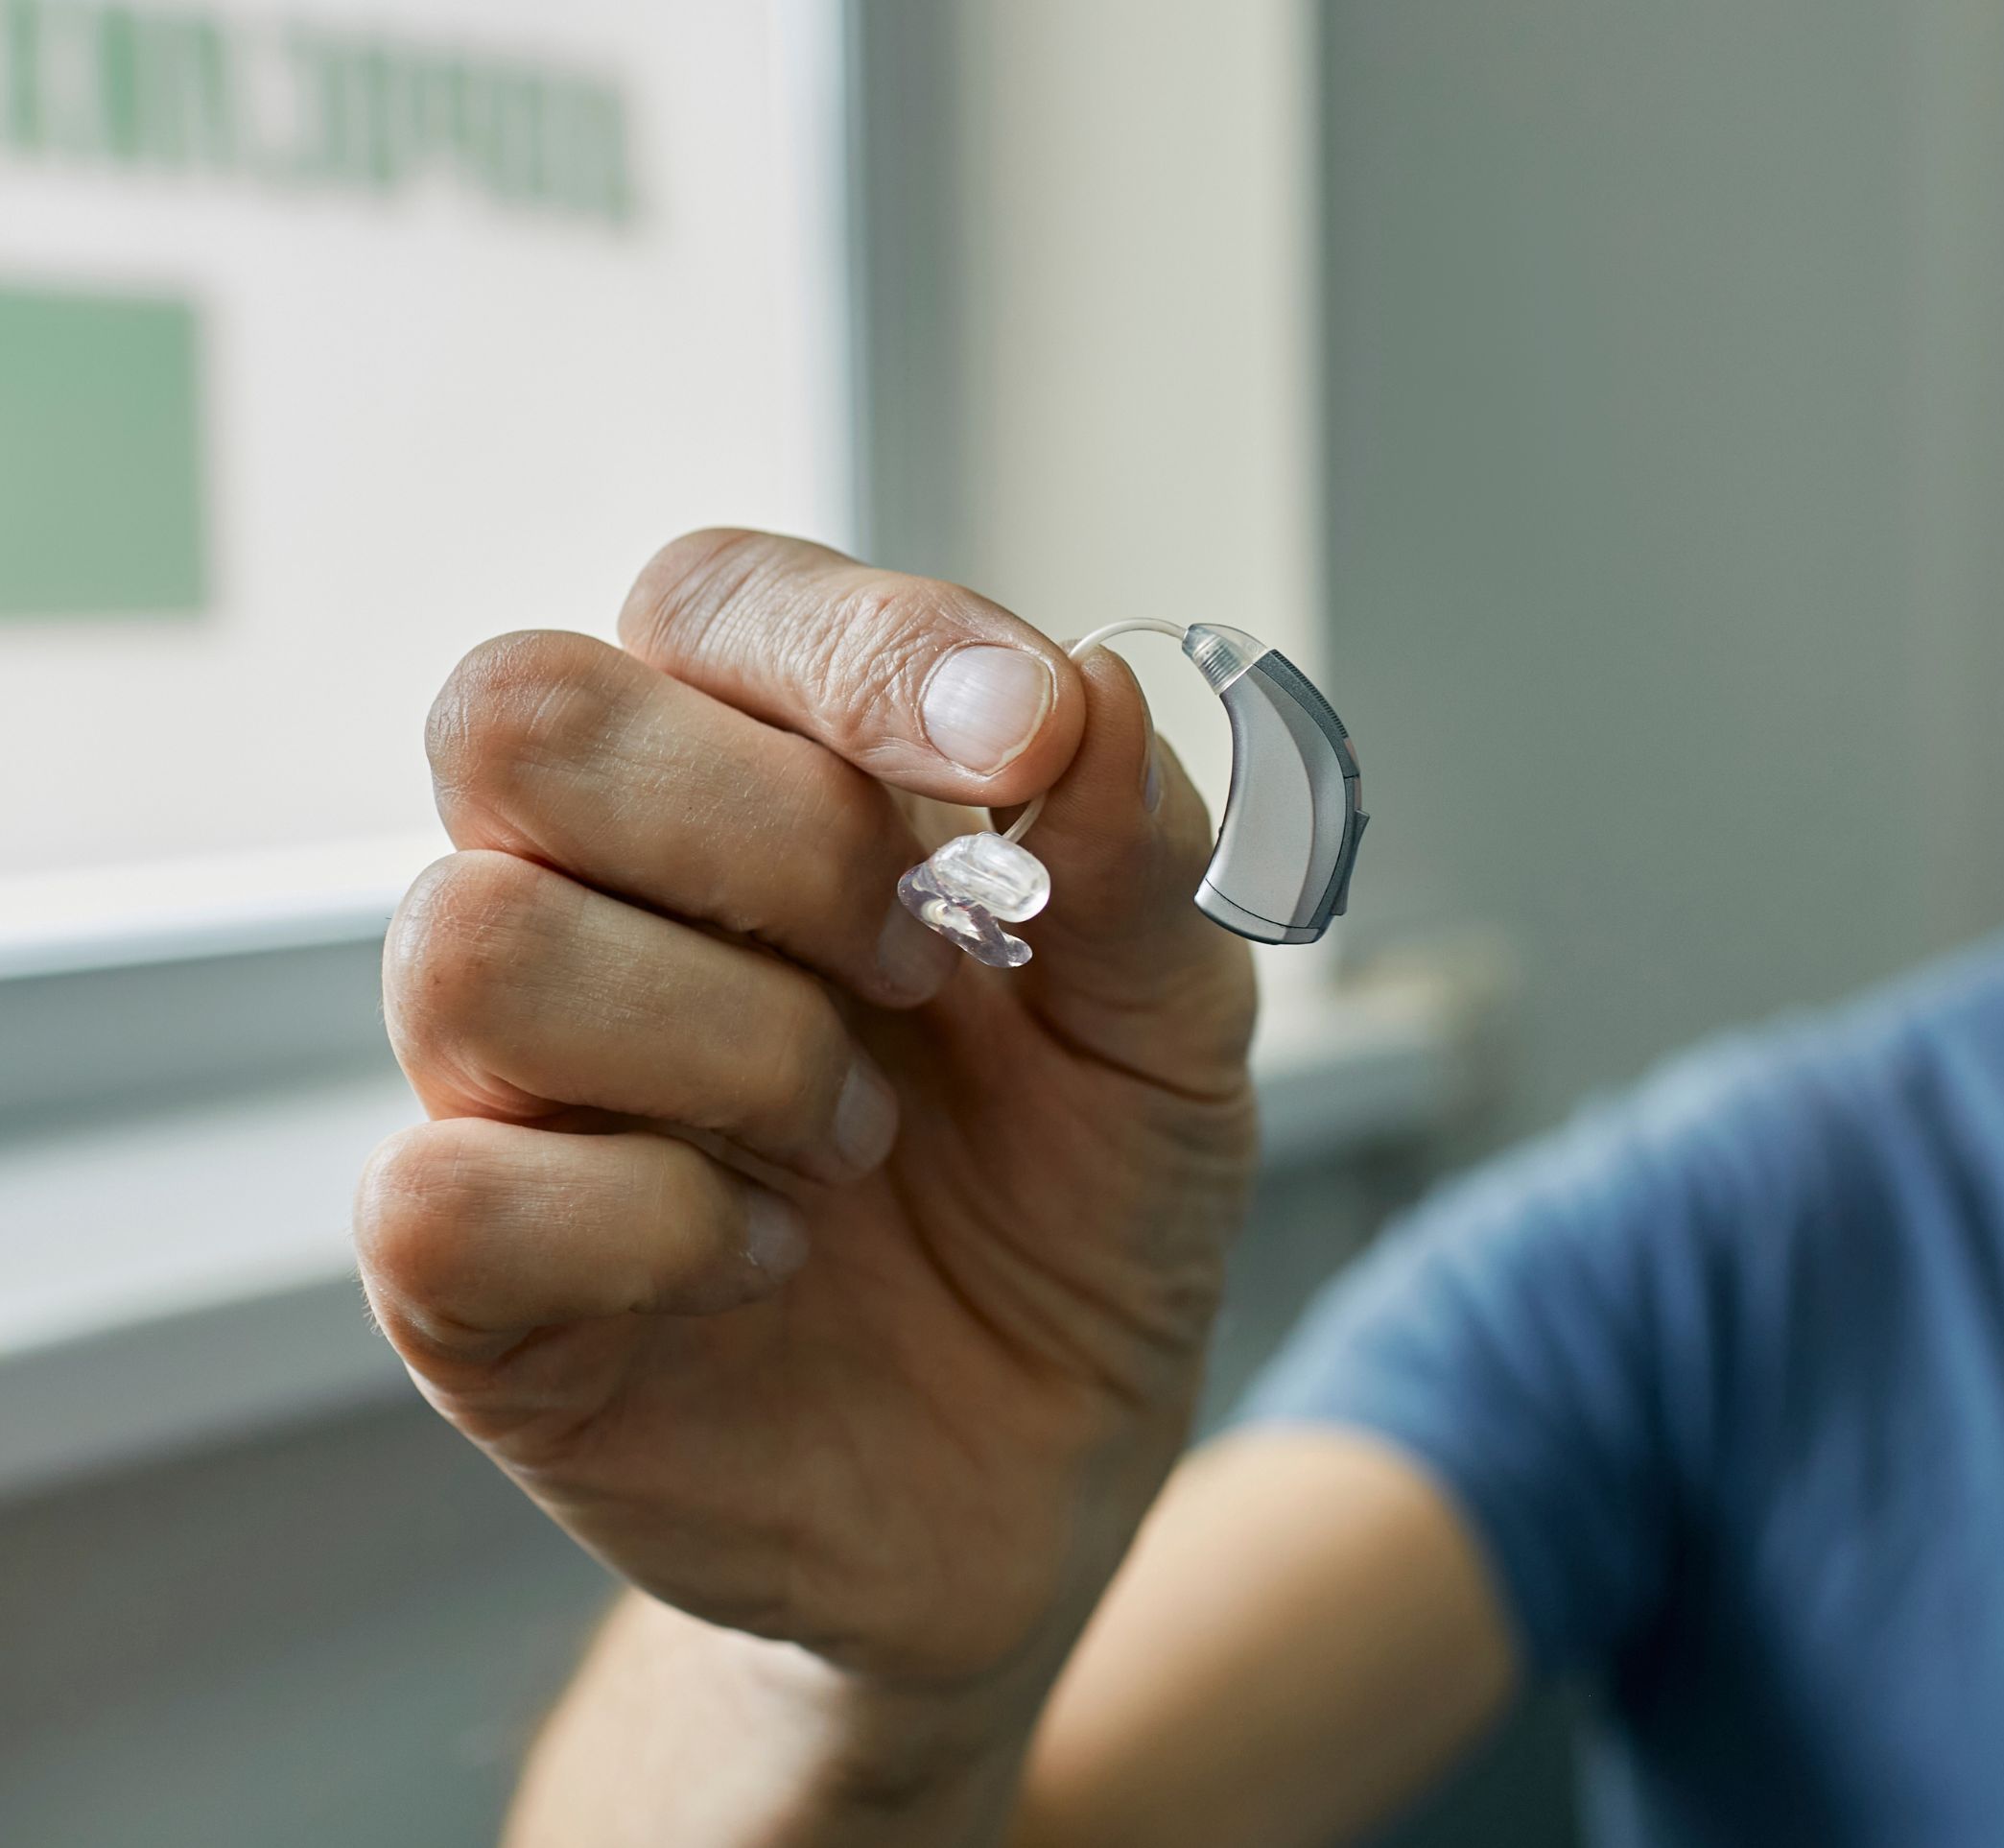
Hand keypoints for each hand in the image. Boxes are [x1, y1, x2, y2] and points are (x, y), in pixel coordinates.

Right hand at [357, 531, 1258, 1705]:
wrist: (1047, 1465)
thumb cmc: (1078, 1200)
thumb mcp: (1171, 1028)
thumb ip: (1136, 859)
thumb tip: (1086, 693)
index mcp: (755, 775)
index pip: (711, 595)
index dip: (857, 644)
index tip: (1023, 743)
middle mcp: (591, 892)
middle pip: (520, 715)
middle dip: (772, 835)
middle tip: (927, 969)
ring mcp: (504, 1082)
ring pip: (475, 943)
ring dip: (735, 1046)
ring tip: (860, 1141)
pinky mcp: (463, 1283)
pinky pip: (449, 1195)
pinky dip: (659, 1226)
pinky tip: (769, 1260)